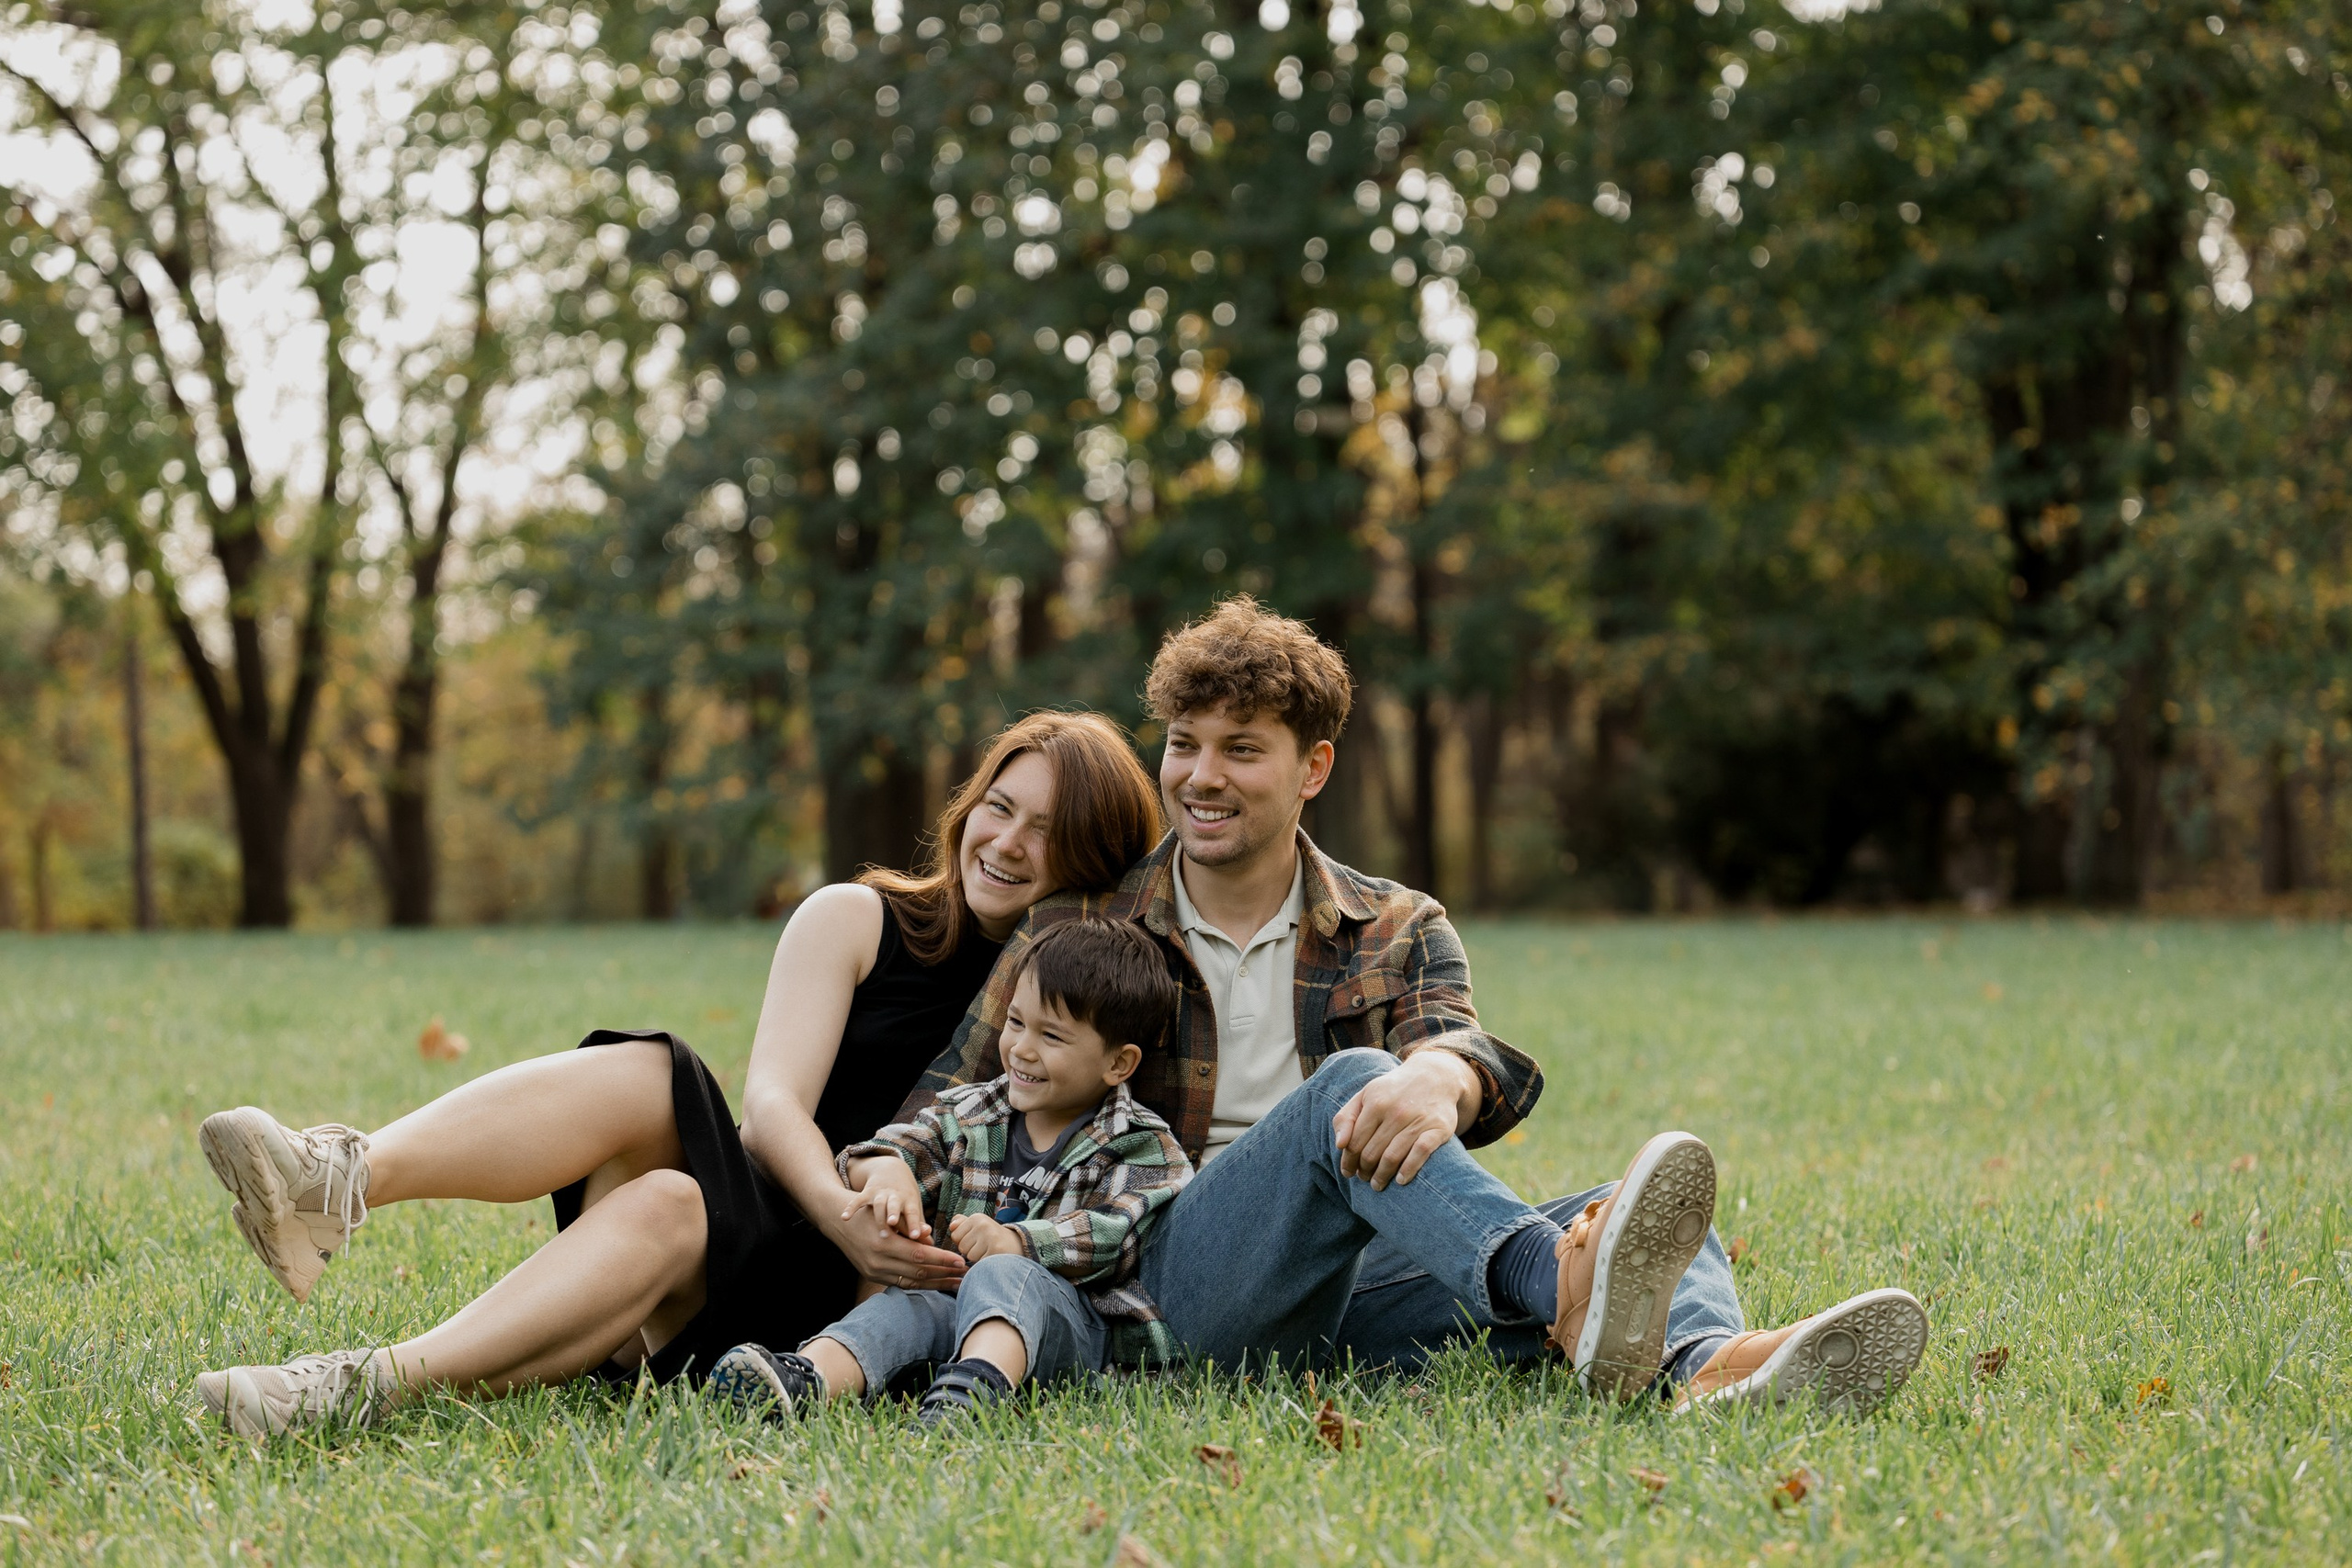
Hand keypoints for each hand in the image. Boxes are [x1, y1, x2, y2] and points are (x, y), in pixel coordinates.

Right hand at [831, 1163, 966, 1290]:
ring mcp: (874, 1272)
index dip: (942, 1259)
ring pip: (911, 1282)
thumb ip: (911, 1230)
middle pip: (918, 1271)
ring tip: (956, 1283)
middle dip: (944, 1274)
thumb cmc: (868, 1212)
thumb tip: (933, 1241)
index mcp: (884, 1244)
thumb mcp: (889, 1216)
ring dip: (936, 1283)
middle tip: (966, 1274)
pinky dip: (920, 1284)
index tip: (961, 1261)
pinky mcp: (873, 1277)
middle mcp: (878, 1262)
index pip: (920, 1256)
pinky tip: (936, 1283)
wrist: (838, 1222)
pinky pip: (901, 1283)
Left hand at [947, 1211, 1025, 1263]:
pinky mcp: (997, 1250)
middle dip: (971, 1251)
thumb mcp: (978, 1226)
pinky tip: (994, 1258)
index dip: (964, 1242)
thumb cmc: (991, 1237)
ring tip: (989, 1252)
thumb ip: (961, 1224)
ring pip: (970, 1256)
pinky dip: (985, 1264)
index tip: (976, 1240)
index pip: (955, 1236)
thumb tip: (952, 1225)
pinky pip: (980, 1263)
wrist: (1017, 1245)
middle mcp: (983, 1224)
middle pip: (962, 1247)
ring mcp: (991, 1237)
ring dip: (978, 1259)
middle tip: (984, 1247)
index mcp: (977, 1217)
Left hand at [1330, 1050, 1478, 1189]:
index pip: (1354, 1142)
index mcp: (1375, 1102)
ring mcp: (1417, 1120)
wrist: (1434, 1076)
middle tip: (1364, 1178)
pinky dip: (1408, 1170)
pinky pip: (1420, 1153)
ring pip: (1392, 1157)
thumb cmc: (1393, 1091)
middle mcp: (1395, 1111)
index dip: (1348, 1161)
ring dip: (1382, 1176)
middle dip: (1364, 1171)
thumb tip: (1340, 1145)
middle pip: (1371, 1152)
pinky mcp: (1438, 1128)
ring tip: (1377, 1185)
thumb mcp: (1366, 1095)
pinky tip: (1400, 1180)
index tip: (1348, 1172)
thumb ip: (1347, 1117)